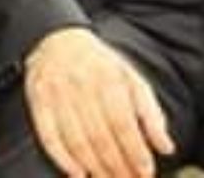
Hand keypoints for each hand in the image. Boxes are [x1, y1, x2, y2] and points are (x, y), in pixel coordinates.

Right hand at [24, 27, 174, 176]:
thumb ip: (151, 114)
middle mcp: (80, 85)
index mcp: (108, 78)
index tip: (145, 172)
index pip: (123, 123)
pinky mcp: (37, 100)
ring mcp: (56, 93)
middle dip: (117, 166)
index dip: (135, 151)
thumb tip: (166, 148)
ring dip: (94, 167)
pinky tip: (78, 174)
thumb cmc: (101, 67)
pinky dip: (62, 159)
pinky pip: (48, 135)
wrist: (57, 40)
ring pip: (76, 140)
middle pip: (99, 136)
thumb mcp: (132, 80)